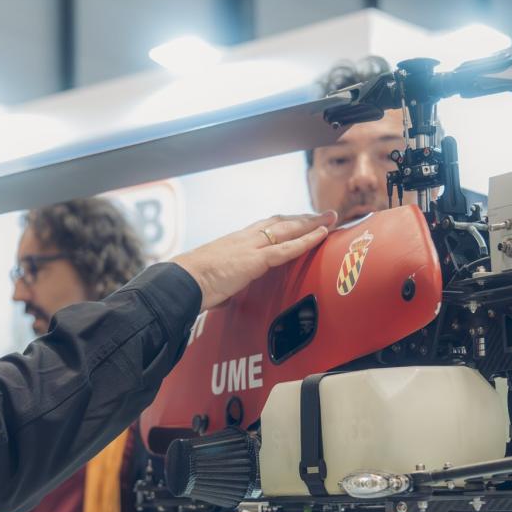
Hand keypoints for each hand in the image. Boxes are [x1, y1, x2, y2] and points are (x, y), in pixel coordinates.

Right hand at [172, 211, 337, 310]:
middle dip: (304, 218)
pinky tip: (321, 236)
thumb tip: (224, 296)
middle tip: (324, 215)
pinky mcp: (255, 259)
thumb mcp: (212, 281)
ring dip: (312, 223)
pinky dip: (307, 241)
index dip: (285, 223)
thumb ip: (224, 285)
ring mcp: (250, 246)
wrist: (181, 282)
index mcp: (235, 241)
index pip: (266, 226)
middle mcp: (245, 238)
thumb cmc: (191, 285)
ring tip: (330, 219)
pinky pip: (286, 248)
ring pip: (288, 229)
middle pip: (281, 222)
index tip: (300, 220)